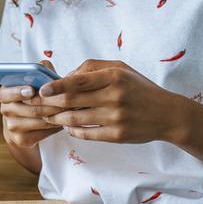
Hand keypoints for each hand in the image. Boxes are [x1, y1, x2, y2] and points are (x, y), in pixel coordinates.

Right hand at [0, 60, 66, 147]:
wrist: (22, 127)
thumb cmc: (32, 97)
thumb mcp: (33, 82)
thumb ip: (39, 71)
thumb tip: (45, 66)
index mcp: (5, 93)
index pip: (8, 92)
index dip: (19, 91)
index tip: (31, 90)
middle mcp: (5, 110)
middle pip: (30, 107)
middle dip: (51, 103)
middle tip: (68, 100)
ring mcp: (12, 126)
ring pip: (40, 120)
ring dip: (58, 114)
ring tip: (72, 109)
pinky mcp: (21, 139)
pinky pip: (43, 132)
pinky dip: (56, 126)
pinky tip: (66, 120)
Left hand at [38, 59, 191, 143]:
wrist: (167, 114)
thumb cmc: (139, 88)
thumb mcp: (121, 69)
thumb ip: (92, 68)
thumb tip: (65, 77)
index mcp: (114, 77)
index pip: (78, 81)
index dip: (56, 86)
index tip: (41, 89)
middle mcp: (114, 97)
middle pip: (72, 101)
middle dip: (49, 104)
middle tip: (35, 104)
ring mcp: (116, 118)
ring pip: (75, 119)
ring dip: (57, 119)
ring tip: (47, 116)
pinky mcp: (117, 136)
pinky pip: (87, 134)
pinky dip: (73, 131)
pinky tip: (66, 127)